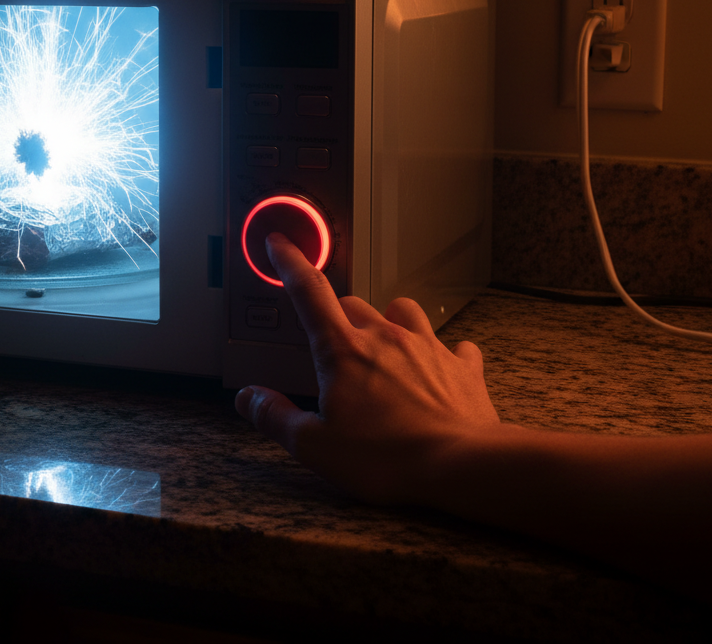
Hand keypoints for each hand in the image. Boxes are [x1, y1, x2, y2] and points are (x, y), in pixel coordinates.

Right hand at [235, 232, 499, 503]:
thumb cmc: (388, 458)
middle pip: (352, 304)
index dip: (290, 263)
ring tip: (384, 345)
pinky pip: (453, 345)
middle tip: (333, 345)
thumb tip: (249, 399)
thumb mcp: (315, 447)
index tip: (279, 245)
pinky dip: (443, 353)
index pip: (309, 291)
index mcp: (343, 351)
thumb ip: (276, 417)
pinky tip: (439, 369)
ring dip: (389, 321)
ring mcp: (426, 347)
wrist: (462, 466)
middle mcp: (384, 338)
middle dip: (337, 316)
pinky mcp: (459, 366)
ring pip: (402, 310)